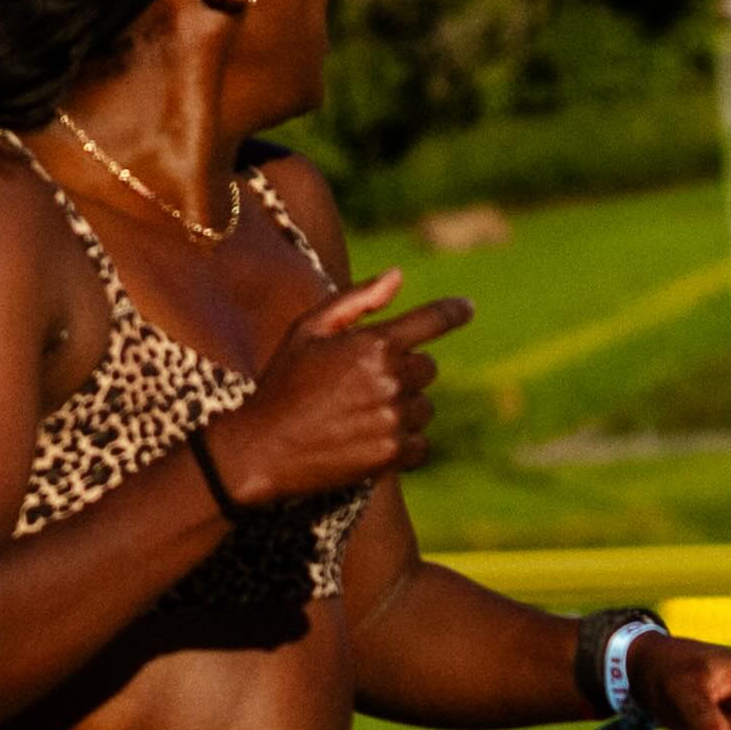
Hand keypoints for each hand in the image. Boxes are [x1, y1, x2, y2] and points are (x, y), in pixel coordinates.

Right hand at [214, 276, 472, 505]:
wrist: (262, 448)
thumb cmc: (283, 383)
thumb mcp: (308, 330)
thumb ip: (356, 301)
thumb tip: (399, 275)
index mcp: (374, 343)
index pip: (431, 322)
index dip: (453, 312)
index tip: (467, 308)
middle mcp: (391, 379)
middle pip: (427, 369)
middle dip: (403, 372)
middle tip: (362, 385)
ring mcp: (394, 418)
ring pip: (424, 408)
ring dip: (402, 409)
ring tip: (359, 416)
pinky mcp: (393, 454)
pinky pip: (420, 444)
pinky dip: (402, 443)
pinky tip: (368, 440)